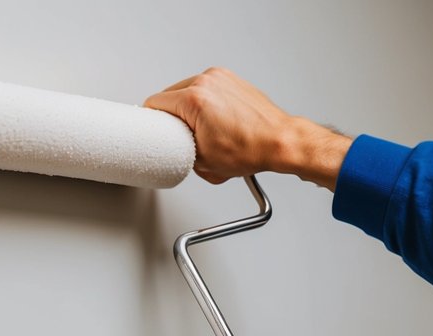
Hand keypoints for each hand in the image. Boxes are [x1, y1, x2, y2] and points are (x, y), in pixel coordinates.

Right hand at [144, 67, 351, 188]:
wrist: (280, 142)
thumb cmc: (252, 149)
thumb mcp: (203, 160)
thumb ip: (178, 149)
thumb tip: (171, 146)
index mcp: (195, 99)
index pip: (155, 103)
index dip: (152, 122)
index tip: (153, 131)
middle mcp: (207, 82)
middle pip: (169, 96)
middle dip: (172, 118)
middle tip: (181, 138)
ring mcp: (220, 78)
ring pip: (187, 92)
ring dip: (188, 111)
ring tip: (202, 131)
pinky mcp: (230, 79)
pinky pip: (205, 90)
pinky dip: (204, 104)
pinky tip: (214, 122)